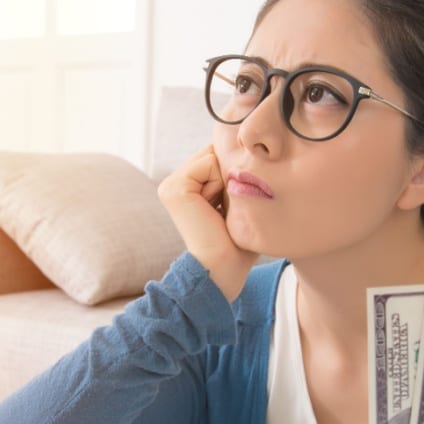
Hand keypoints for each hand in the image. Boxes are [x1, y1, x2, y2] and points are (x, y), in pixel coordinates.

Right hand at [157, 144, 259, 301]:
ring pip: (215, 155)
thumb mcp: (240, 205)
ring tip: (221, 211)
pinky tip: (214, 210)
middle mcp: (176, 182)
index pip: (220, 156)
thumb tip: (252, 153)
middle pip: (218, 152)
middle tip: (228, 210)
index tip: (234, 206)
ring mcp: (171, 184)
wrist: (221, 271)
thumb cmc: (238, 245)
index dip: (236, 173)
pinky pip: (209, 162)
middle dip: (232, 174)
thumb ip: (239, 177)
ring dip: (228, 180)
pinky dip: (220, 183)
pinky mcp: (174, 188)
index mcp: (188, 186)